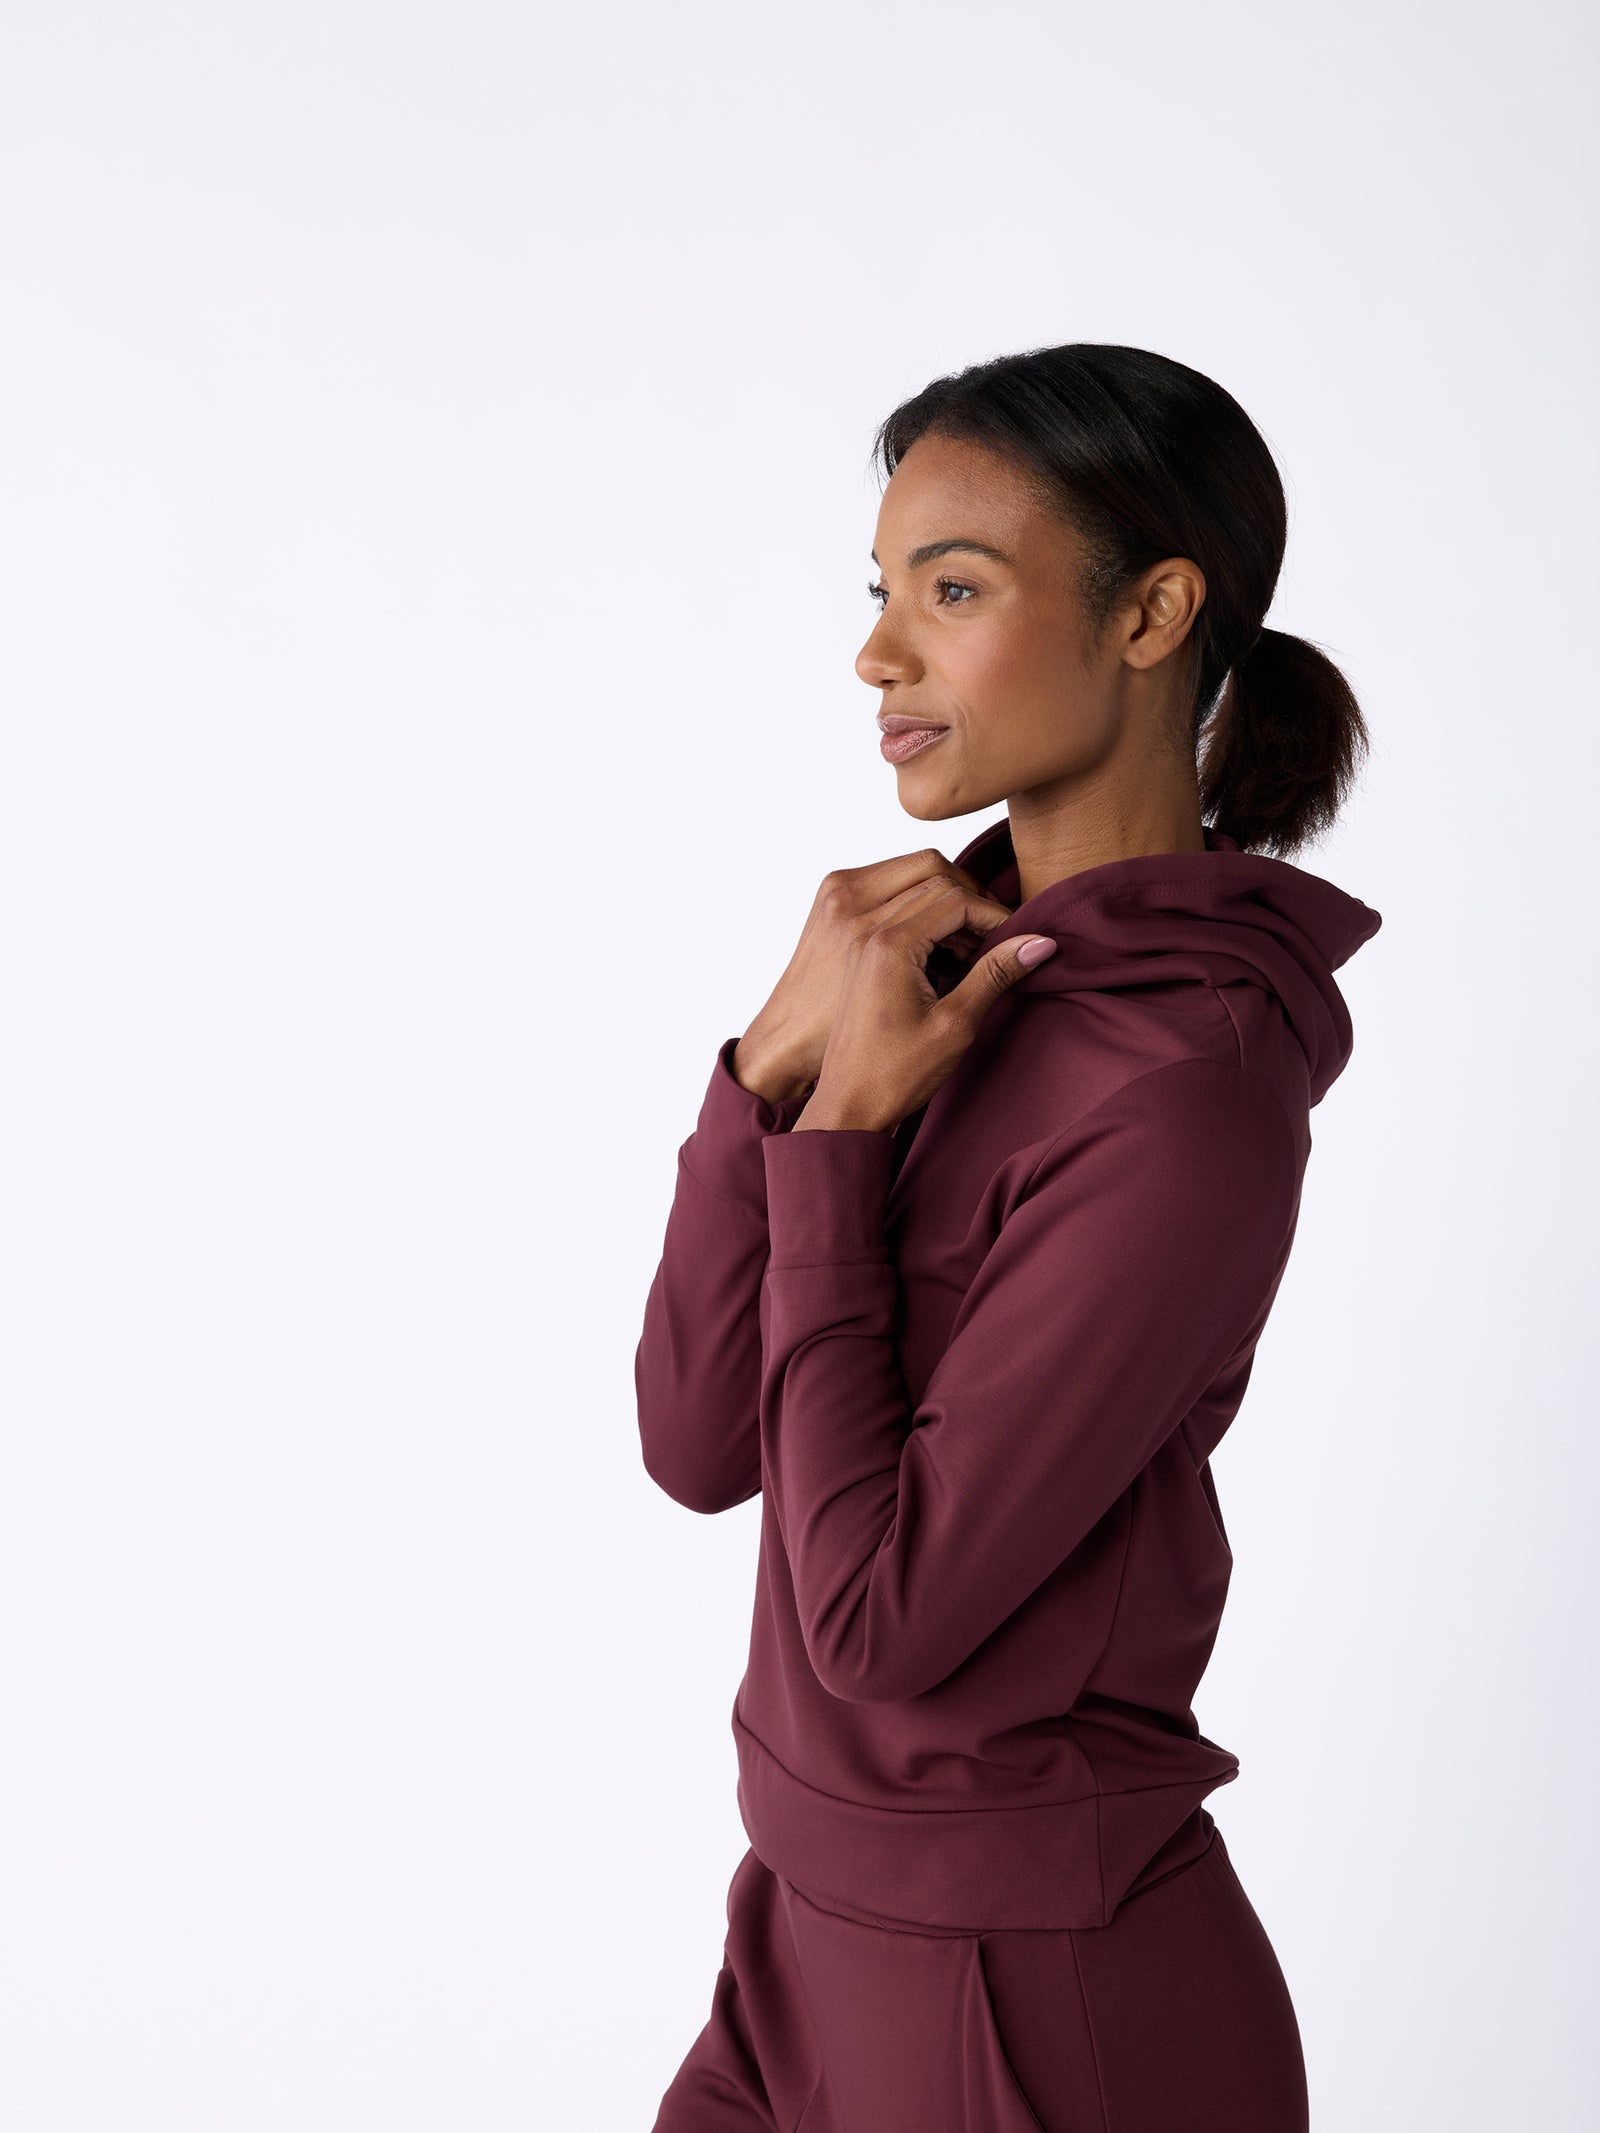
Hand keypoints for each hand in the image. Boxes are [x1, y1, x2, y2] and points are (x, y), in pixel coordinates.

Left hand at [793, 877, 1055, 1133]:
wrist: (847, 1106)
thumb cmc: (895, 1074)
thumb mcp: (957, 1024)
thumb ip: (995, 974)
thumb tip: (1040, 942)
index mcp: (891, 945)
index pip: (955, 898)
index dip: (995, 914)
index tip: (1021, 940)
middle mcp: (870, 934)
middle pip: (935, 886)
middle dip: (976, 907)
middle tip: (1005, 943)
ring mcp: (862, 944)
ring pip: (918, 898)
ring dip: (955, 915)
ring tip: (982, 955)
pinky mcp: (862, 957)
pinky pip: (902, 919)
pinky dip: (933, 928)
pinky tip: (953, 963)